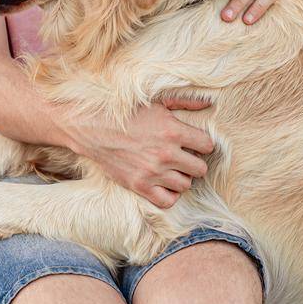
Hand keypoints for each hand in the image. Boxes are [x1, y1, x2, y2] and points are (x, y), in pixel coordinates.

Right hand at [64, 99, 212, 208]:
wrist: (93, 128)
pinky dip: (169, 195)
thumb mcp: (157, 102)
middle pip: (200, 169)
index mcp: (173, 131)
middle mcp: (166, 154)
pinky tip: (164, 184)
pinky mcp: (140, 186)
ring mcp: (153, 172)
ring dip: (181, 177)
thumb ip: (185, 103)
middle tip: (184, 157)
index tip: (194, 143)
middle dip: (194, 162)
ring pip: (186, 185)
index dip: (202, 144)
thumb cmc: (127, 113)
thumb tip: (209, 104)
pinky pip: (167, 201)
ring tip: (172, 169)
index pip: (207, 146)